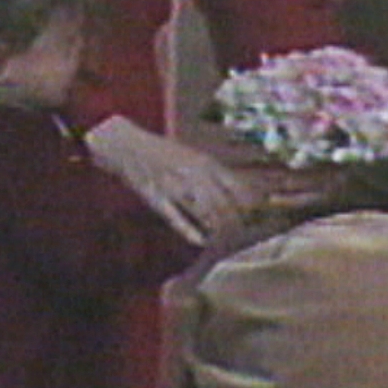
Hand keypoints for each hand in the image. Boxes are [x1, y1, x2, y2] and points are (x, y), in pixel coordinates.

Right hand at [82, 117, 259, 244]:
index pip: (237, 188)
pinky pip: (177, 220)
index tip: (259, 219)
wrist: (128, 146)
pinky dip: (192, 233)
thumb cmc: (165, 153)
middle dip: (236, 223)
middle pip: (223, 205)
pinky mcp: (156, 200)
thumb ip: (217, 174)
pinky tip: (202, 242)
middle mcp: (193, 175)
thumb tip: (245, 192)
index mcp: (206, 163)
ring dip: (217, 230)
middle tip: (242, 236)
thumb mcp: (195, 157)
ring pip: (204, 214)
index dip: (250, 206)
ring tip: (225, 241)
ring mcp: (174, 188)